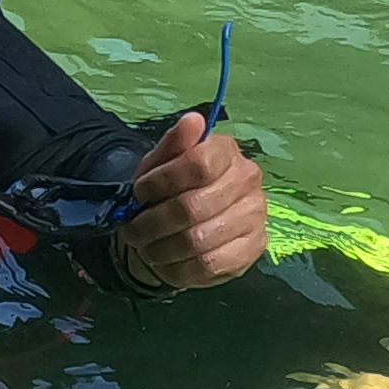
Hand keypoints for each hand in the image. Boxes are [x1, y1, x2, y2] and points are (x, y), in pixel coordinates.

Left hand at [118, 113, 265, 290]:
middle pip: (194, 207)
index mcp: (226, 151)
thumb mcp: (160, 163)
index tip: (139, 192)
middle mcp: (248, 180)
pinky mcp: (252, 249)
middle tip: (134, 232)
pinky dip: (179, 269)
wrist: (182, 225)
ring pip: (199, 240)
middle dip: (153, 224)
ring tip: (146, 249)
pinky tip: (166, 263)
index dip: (162, 181)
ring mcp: (255, 216)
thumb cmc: (167, 189)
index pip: (198, 164)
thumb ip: (174, 143)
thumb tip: (193, 120)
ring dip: (161, 249)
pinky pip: (210, 265)